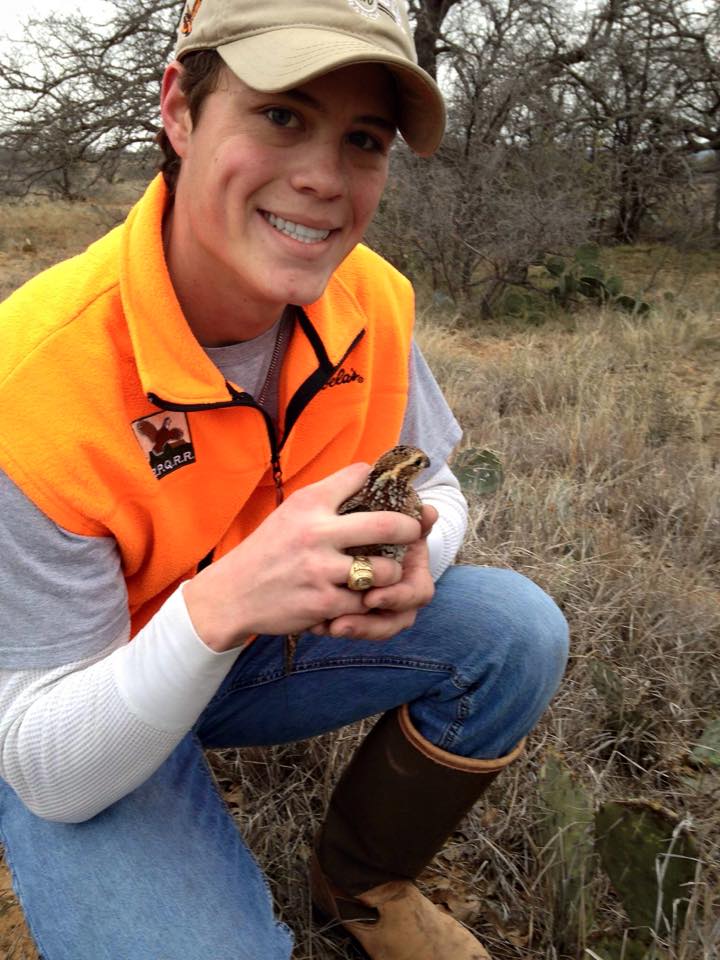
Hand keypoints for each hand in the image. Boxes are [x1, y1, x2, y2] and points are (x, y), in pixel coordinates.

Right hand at [183, 463, 421, 650]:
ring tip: (385, 573)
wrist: (231, 594)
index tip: (402, 493)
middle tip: (416, 533)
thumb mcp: (292, 510)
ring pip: (383, 572)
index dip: (387, 484)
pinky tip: (363, 597)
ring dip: (390, 574)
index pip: (359, 478)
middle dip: (410, 530)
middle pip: (386, 526)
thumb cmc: (268, 549)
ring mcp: (321, 571)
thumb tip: (368, 472)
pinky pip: (365, 602)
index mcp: (309, 503)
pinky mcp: (323, 604)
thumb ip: (330, 492)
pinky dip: (368, 601)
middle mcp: (316, 533)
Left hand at [311, 504, 436, 641]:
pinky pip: (351, 628)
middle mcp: (402, 600)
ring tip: (329, 628)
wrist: (368, 538)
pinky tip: (316, 626)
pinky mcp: (359, 616)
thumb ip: (415, 518)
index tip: (371, 598)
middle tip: (342, 624)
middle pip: (393, 622)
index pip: (416, 595)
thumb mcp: (398, 522)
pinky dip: (334, 628)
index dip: (396, 598)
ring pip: (373, 630)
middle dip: (369, 625)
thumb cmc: (388, 529)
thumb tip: (430, 511)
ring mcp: (381, 611)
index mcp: (416, 579)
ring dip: (352, 630)